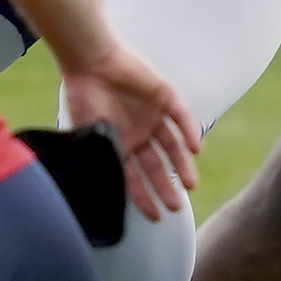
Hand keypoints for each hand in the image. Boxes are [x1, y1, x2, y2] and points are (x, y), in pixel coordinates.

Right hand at [60, 42, 202, 215]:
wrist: (90, 62)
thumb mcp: (90, 138)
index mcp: (120, 145)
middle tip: (176, 206)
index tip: (157, 217)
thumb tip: (107, 195)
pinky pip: (183, 117)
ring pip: (174, 145)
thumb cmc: (84, 99)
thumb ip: (103, 162)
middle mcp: (139, 133)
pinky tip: (196, 149)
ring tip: (190, 184)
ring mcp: (154, 115)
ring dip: (183, 164)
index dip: (145, 197)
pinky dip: (191, 132)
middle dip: (166, 187)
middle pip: (158, 165)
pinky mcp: (166, 96)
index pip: (135, 177)